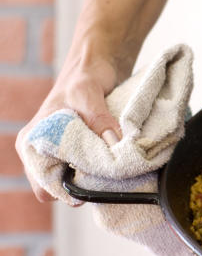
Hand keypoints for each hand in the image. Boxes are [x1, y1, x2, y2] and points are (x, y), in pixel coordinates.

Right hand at [14, 53, 122, 201]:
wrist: (96, 65)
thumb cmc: (83, 77)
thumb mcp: (88, 97)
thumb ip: (99, 121)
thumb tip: (113, 146)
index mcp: (32, 143)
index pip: (45, 186)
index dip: (71, 190)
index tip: (96, 182)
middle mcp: (42, 152)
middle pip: (62, 188)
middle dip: (85, 186)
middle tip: (109, 175)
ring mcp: (60, 152)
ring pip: (77, 181)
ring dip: (96, 177)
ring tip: (114, 166)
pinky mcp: (78, 150)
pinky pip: (88, 170)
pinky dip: (102, 169)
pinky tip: (115, 161)